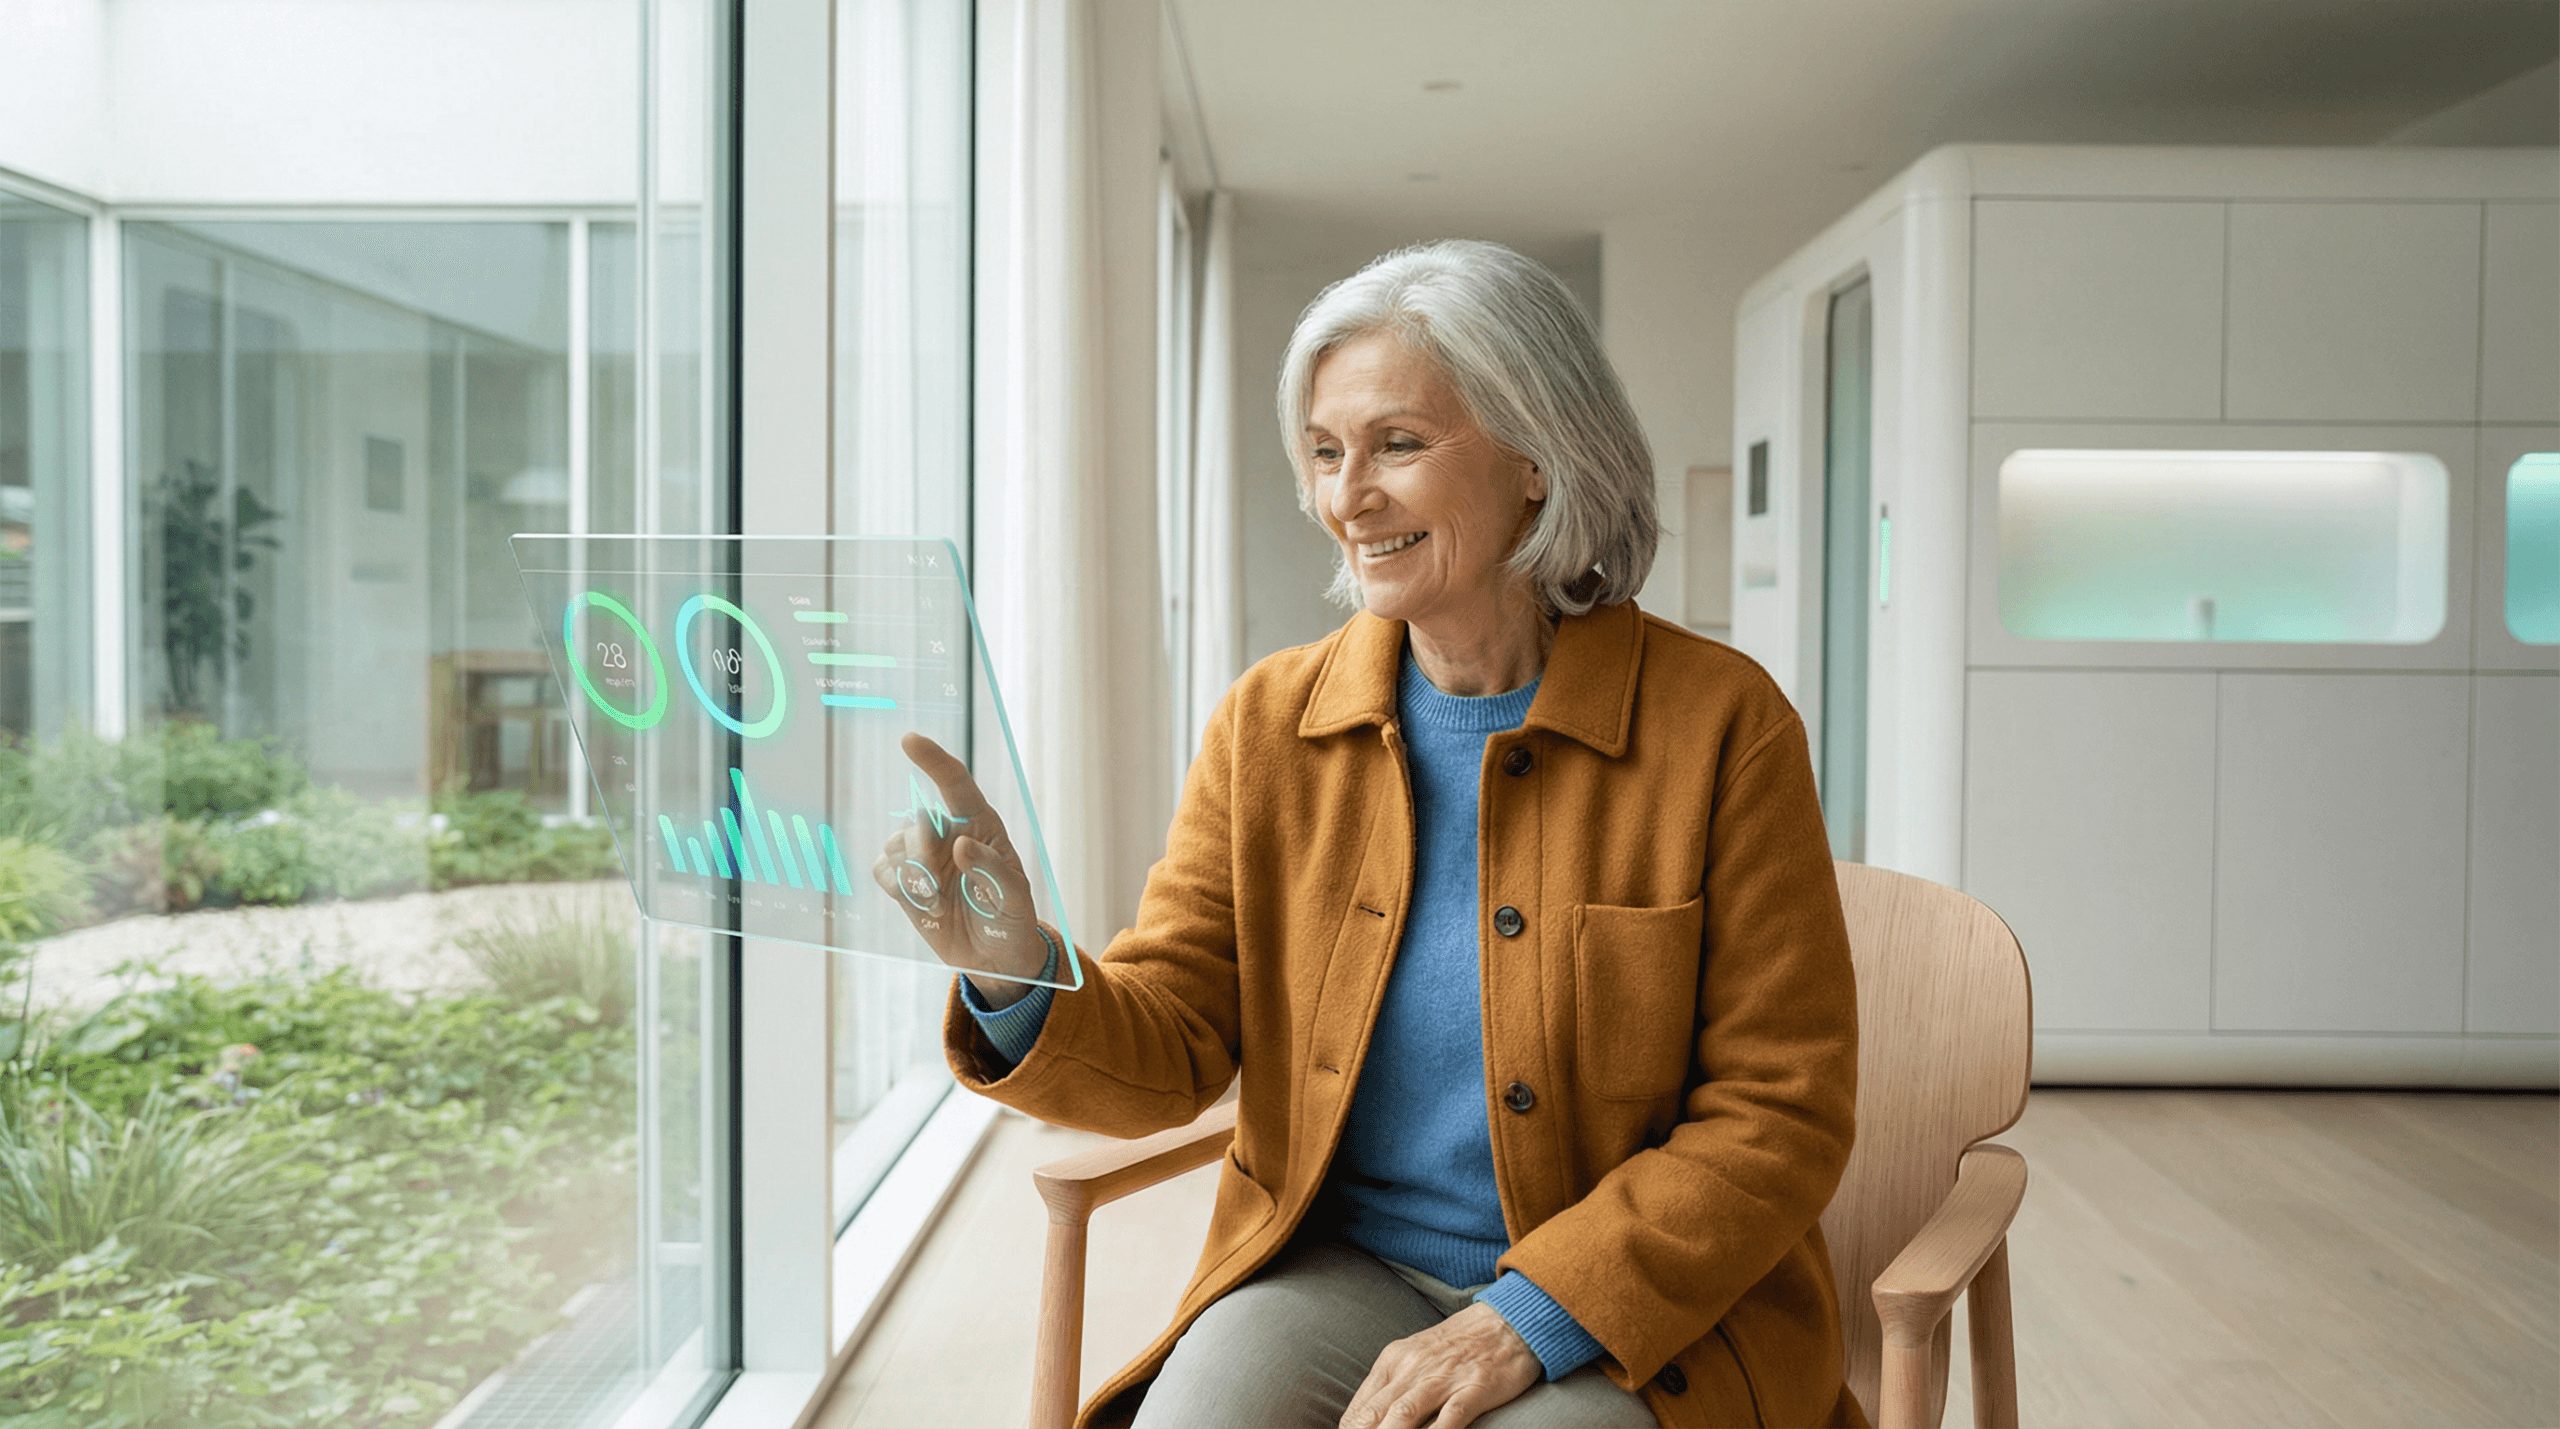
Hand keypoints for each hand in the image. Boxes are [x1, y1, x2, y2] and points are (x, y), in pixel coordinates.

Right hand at [871, 732, 1046, 1006]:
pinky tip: (923, 907)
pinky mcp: (907, 881)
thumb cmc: (1012, 919)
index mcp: (982, 826)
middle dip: (921, 851)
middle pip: (918, 821)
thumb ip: (991, 870)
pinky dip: (897, 888)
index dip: (933, 759)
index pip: (955, 783)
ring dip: (911, 879)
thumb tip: (960, 845)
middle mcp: (950, 834)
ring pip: (895, 845)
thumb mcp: (1014, 897)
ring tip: (938, 906)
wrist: (994, 957)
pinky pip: (884, 870)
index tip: (909, 740)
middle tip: (934, 888)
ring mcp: (925, 857)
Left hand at [1342, 1301, 1542, 1428]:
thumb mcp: (1414, 1356)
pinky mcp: (1475, 1388)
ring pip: (1404, 1415)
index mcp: (1394, 1360)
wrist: (1505, 1321)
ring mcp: (1444, 1378)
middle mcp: (1413, 1368)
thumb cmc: (1457, 1344)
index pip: (1359, 1408)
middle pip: (1375, 1414)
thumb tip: (1363, 1420)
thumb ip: (1390, 1386)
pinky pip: (1451, 1417)